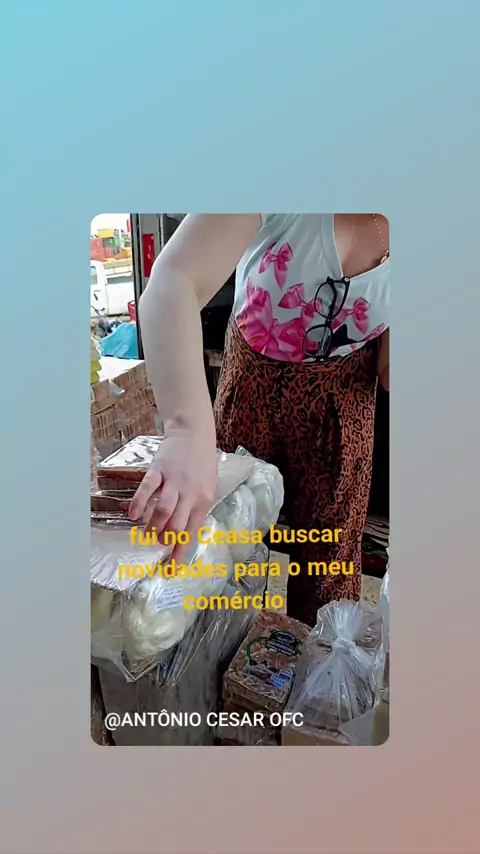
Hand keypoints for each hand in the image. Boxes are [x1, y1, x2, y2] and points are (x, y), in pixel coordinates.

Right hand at [129, 427, 217, 563]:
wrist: (194, 433)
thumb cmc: (201, 462)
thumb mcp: (208, 486)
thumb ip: (198, 506)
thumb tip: (186, 530)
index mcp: (203, 501)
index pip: (191, 533)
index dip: (179, 553)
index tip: (171, 570)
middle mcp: (190, 494)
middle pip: (177, 525)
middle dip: (165, 540)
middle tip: (156, 545)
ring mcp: (174, 481)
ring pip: (164, 510)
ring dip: (153, 526)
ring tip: (146, 533)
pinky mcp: (159, 470)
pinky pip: (148, 488)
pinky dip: (140, 503)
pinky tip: (134, 515)